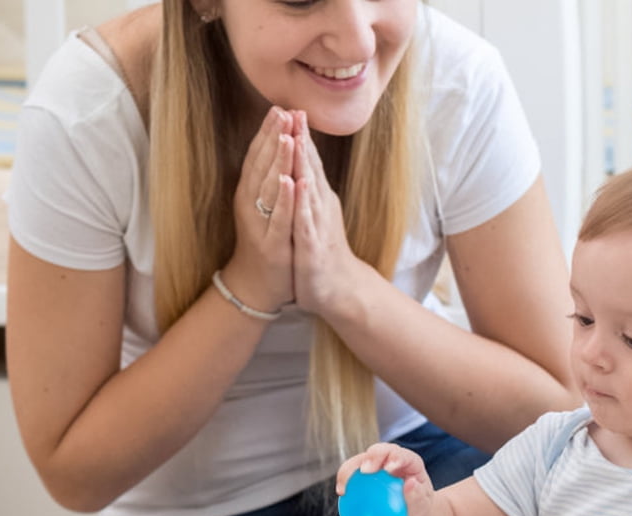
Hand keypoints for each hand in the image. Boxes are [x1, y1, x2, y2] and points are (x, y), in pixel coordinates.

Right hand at [221, 108, 296, 312]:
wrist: (258, 286)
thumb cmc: (265, 243)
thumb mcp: (265, 207)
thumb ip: (268, 178)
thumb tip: (277, 147)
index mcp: (250, 193)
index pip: (258, 156)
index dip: (267, 132)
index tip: (280, 107)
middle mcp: (251, 205)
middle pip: (261, 166)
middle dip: (272, 138)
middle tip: (282, 111)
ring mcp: (260, 226)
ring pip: (269, 188)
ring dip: (277, 162)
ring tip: (286, 137)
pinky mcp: (273, 246)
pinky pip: (279, 220)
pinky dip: (284, 201)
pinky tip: (289, 182)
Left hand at [291, 111, 365, 315]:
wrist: (339, 291)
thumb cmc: (325, 254)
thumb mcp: (317, 218)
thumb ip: (312, 193)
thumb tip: (306, 168)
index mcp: (318, 201)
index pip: (310, 164)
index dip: (302, 137)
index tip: (292, 108)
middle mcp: (321, 208)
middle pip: (311, 169)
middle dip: (303, 140)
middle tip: (296, 110)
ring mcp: (318, 226)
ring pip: (310, 189)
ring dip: (304, 163)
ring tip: (297, 136)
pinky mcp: (312, 246)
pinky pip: (306, 220)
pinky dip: (302, 202)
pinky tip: (299, 184)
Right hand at [337, 443, 434, 515]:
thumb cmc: (418, 511)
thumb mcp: (422, 508)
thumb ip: (418, 497)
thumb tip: (411, 483)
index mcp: (409, 462)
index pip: (402, 454)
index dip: (394, 457)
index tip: (388, 469)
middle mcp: (391, 459)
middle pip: (379, 451)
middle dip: (371, 456)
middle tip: (365, 471)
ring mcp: (376, 466)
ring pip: (361, 460)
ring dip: (351, 468)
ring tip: (346, 485)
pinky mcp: (363, 476)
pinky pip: (352, 474)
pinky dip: (345, 480)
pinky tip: (342, 492)